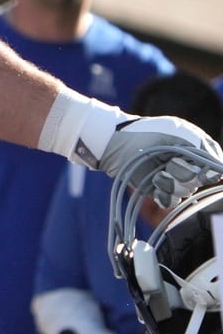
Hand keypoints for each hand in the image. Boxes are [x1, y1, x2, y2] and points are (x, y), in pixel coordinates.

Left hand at [98, 115, 222, 205]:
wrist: (120, 142)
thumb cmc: (152, 132)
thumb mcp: (183, 134)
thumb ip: (205, 150)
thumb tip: (221, 171)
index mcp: (199, 152)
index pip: (215, 169)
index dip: (208, 172)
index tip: (200, 169)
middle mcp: (190, 167)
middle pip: (199, 182)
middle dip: (184, 173)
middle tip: (169, 163)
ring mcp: (175, 179)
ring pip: (185, 192)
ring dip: (171, 182)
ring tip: (158, 172)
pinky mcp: (159, 190)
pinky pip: (171, 200)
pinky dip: (163, 193)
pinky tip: (154, 181)